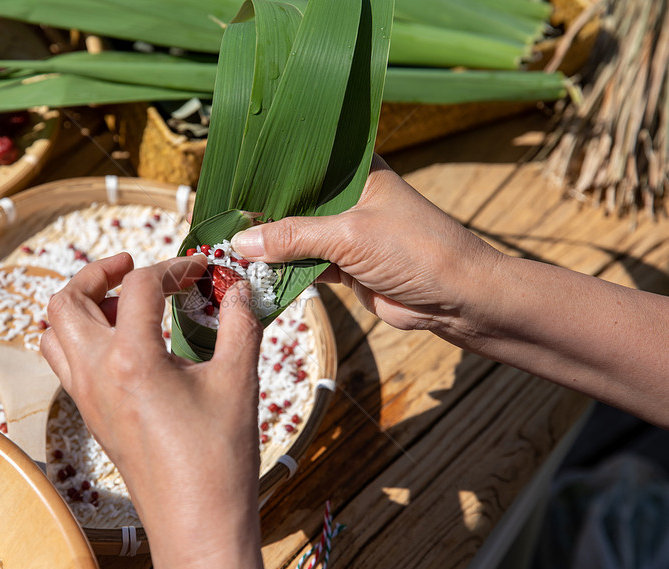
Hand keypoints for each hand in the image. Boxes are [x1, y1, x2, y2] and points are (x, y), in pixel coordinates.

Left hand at [41, 253, 264, 568]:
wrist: (198, 524)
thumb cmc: (219, 459)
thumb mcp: (237, 381)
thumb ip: (239, 323)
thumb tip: (238, 287)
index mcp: (132, 360)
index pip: (141, 286)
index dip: (174, 267)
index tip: (201, 272)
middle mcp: (96, 374)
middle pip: (67, 301)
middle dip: (99, 273)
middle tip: (135, 267)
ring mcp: (87, 398)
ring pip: (56, 332)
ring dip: (84, 306)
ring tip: (126, 304)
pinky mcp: (91, 416)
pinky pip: (66, 362)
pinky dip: (83, 338)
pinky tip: (127, 344)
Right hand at [232, 154, 501, 331]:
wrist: (456, 299)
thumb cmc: (414, 249)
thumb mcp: (349, 235)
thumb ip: (293, 237)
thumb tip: (240, 242)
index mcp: (358, 169)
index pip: (305, 162)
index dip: (270, 171)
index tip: (231, 178)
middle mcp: (350, 196)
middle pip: (296, 202)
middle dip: (263, 214)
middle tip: (220, 217)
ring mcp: (348, 232)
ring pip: (298, 236)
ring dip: (271, 246)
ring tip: (228, 245)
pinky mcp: (347, 265)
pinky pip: (306, 263)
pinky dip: (285, 270)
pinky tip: (255, 271)